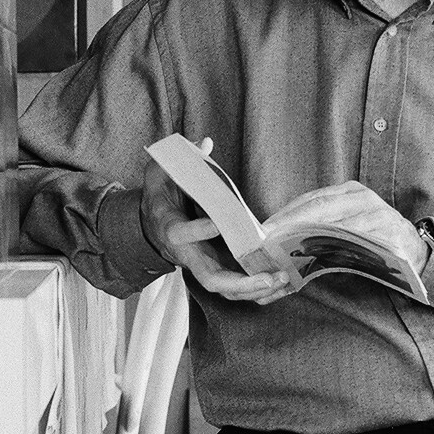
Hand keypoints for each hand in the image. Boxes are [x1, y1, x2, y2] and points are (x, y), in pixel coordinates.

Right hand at [142, 147, 300, 305]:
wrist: (151, 225)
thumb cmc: (160, 197)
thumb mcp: (160, 173)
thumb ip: (180, 160)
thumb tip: (206, 143)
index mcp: (172, 228)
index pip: (181, 235)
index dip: (198, 231)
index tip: (217, 223)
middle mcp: (187, 254)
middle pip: (210, 278)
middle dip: (240, 282)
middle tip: (267, 276)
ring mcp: (202, 265)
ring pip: (225, 288)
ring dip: (254, 290)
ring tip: (281, 281)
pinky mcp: (215, 268)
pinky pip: (235, 288)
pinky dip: (258, 291)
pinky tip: (281, 285)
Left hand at [263, 180, 428, 277]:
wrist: (417, 252)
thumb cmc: (374, 239)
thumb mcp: (348, 226)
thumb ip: (321, 228)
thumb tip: (282, 238)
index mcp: (349, 192)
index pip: (311, 200)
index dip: (285, 214)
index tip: (262, 228)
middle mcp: (363, 198)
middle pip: (319, 208)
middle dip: (289, 223)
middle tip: (267, 239)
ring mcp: (377, 213)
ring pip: (336, 224)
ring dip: (307, 238)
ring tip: (284, 250)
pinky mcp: (389, 234)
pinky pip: (359, 240)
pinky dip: (336, 248)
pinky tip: (318, 257)